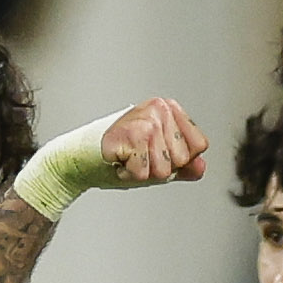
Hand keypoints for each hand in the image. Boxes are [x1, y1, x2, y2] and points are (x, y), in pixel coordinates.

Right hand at [14, 99, 206, 218]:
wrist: (80, 160)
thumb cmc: (118, 158)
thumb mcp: (157, 162)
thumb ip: (183, 166)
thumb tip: (202, 166)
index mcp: (169, 108)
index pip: (199, 147)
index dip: (178, 161)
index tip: (154, 153)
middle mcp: (159, 108)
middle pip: (182, 160)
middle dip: (160, 168)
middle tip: (137, 157)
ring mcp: (145, 119)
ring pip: (164, 169)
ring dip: (143, 172)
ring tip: (127, 158)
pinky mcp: (129, 134)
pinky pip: (144, 174)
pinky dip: (129, 175)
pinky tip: (117, 161)